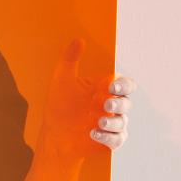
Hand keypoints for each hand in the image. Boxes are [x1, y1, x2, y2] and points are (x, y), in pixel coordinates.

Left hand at [39, 37, 133, 160]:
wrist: (53, 134)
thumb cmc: (59, 105)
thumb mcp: (61, 80)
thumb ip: (69, 59)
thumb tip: (79, 39)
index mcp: (105, 90)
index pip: (124, 84)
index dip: (123, 85)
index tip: (112, 87)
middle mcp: (112, 106)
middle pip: (126, 102)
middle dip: (119, 104)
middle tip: (106, 106)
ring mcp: (112, 124)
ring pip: (122, 122)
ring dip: (112, 123)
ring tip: (97, 123)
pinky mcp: (109, 141)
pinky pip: (117, 139)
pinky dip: (108, 137)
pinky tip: (93, 134)